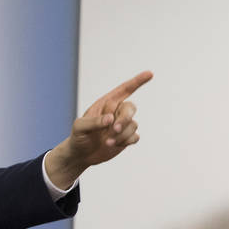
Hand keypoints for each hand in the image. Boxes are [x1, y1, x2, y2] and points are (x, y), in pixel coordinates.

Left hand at [45, 70, 152, 189]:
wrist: (81, 155)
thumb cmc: (78, 137)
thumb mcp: (80, 127)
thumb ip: (93, 122)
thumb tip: (110, 119)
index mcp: (105, 104)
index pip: (123, 90)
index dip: (137, 82)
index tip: (150, 74)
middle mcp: (116, 112)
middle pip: (130, 108)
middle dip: (125, 119)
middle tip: (114, 129)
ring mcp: (122, 125)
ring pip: (133, 125)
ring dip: (121, 134)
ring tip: (107, 142)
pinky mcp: (126, 137)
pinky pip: (135, 136)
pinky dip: (125, 141)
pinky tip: (113, 145)